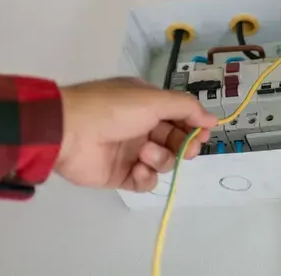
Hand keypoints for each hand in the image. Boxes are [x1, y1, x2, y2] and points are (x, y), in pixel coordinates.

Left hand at [54, 77, 217, 192]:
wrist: (68, 132)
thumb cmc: (112, 108)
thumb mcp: (153, 99)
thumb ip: (186, 108)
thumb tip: (212, 119)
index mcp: (146, 103)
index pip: (179, 115)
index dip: (193, 126)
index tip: (202, 134)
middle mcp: (141, 126)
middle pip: (175, 140)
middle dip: (184, 145)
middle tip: (187, 149)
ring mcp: (130, 151)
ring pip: (163, 161)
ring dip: (160, 158)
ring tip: (145, 153)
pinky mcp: (120, 174)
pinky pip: (145, 180)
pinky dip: (146, 177)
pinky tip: (138, 169)